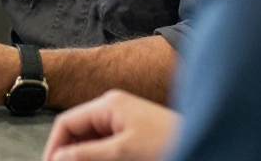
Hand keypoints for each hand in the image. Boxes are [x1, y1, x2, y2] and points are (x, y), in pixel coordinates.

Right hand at [41, 90, 179, 160]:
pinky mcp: (134, 132)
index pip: (66, 122)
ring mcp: (125, 120)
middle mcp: (113, 108)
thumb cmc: (168, 143)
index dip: (55, 147)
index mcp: (108, 104)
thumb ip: (86, 154)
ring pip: (92, 140)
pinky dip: (101, 156)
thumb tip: (57, 157)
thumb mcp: (122, 152)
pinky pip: (108, 145)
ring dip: (86, 156)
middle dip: (71, 153)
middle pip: (79, 132)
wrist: (205, 143)